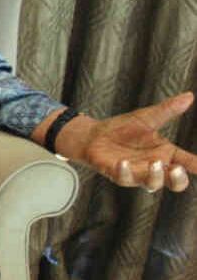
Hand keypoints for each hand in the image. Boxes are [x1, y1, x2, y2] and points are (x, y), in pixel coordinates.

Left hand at [62, 92, 195, 192]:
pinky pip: (123, 178)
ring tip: (154, 163)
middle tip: (176, 169)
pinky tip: (123, 162)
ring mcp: (136, 173)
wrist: (93, 135)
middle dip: (178, 179)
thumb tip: (188, 96)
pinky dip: (124, 172)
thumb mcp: (146, 117)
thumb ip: (167, 110)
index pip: (188, 163)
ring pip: (152, 184)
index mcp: (166, 153)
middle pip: (174, 182)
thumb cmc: (123, 128)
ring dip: (154, 176)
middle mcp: (154, 166)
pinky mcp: (117, 174)